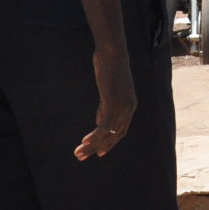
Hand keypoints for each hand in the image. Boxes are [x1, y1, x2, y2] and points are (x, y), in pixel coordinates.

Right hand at [74, 40, 138, 158]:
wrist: (113, 52)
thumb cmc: (109, 68)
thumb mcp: (108, 91)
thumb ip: (105, 107)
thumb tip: (100, 122)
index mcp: (130, 106)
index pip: (120, 132)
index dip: (109, 144)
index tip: (98, 153)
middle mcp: (129, 108)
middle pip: (114, 136)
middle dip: (98, 148)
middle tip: (82, 157)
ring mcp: (122, 106)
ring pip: (108, 133)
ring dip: (92, 145)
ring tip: (78, 152)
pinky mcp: (112, 101)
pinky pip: (104, 125)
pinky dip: (95, 135)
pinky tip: (84, 141)